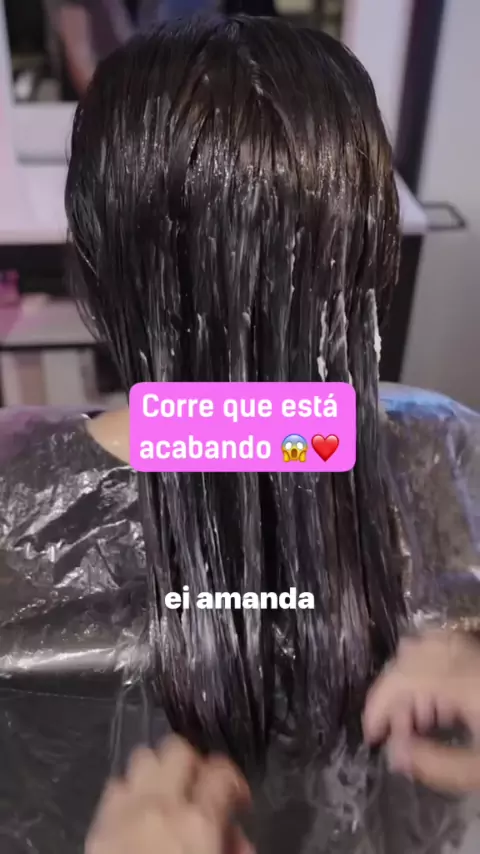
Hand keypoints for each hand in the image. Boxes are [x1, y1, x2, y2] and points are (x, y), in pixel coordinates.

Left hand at [86, 736, 251, 853]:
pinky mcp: (99, 824)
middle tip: (200, 792)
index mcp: (199, 822)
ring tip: (168, 798)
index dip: (234, 780)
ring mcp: (126, 810)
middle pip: (178, 749)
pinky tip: (138, 816)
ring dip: (159, 772)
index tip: (237, 801)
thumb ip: (232, 849)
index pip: (222, 771)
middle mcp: (162, 804)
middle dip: (194, 765)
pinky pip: (116, 786)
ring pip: (143, 757)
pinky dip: (130, 793)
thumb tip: (235, 840)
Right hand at [363, 631, 479, 792]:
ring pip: (426, 644)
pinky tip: (441, 702)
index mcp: (464, 683)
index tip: (372, 734)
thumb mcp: (478, 771)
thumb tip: (395, 751)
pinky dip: (431, 668)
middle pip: (409, 655)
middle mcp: (467, 656)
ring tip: (421, 718)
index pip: (402, 676)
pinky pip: (446, 646)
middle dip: (394, 693)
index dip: (378, 702)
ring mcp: (476, 651)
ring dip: (411, 677)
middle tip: (399, 733)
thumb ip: (433, 763)